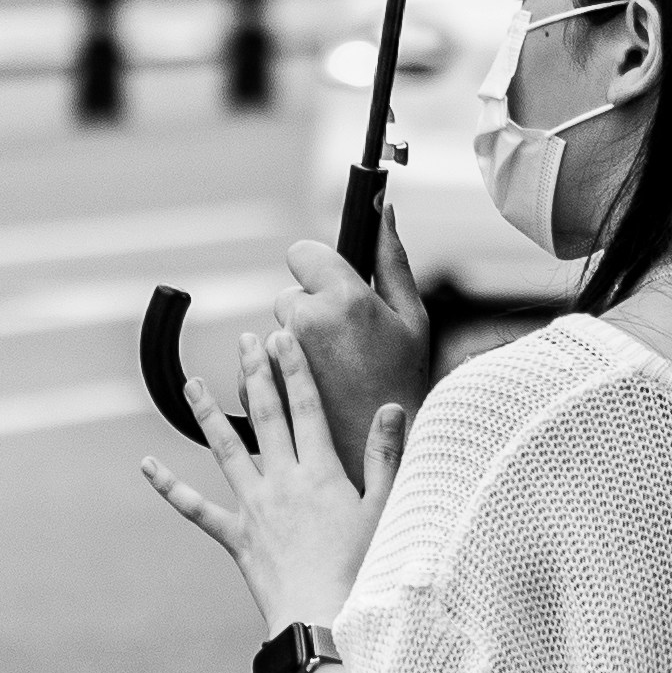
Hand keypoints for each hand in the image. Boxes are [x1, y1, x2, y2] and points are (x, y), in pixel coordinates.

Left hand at [139, 321, 406, 645]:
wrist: (323, 619)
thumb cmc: (363, 569)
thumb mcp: (384, 510)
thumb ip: (385, 456)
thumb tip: (391, 407)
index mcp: (320, 472)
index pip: (305, 406)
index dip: (293, 368)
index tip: (282, 336)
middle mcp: (282, 481)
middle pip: (264, 416)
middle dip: (254, 374)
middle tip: (245, 339)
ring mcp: (254, 508)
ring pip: (225, 449)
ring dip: (207, 413)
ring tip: (192, 382)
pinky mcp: (235, 537)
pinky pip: (195, 508)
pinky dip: (169, 487)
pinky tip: (147, 466)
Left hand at [275, 213, 431, 476]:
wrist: (381, 462)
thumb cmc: (405, 388)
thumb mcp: (413, 322)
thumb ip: (393, 261)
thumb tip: (382, 210)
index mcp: (343, 300)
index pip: (302, 254)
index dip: (318, 270)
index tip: (332, 287)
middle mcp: (302, 324)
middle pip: (290, 297)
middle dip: (311, 315)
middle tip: (345, 347)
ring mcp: (278, 362)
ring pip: (274, 338)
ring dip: (293, 352)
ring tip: (332, 381)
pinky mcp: (259, 394)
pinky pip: (258, 375)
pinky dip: (277, 385)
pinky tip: (310, 402)